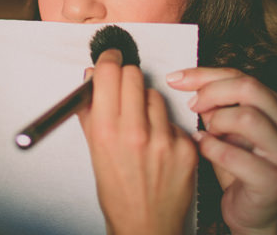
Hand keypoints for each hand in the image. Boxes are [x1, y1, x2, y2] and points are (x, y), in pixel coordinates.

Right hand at [78, 50, 197, 234]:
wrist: (145, 226)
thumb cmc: (117, 192)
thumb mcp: (95, 151)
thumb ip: (91, 111)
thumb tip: (91, 78)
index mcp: (106, 132)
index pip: (110, 73)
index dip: (109, 60)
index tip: (111, 58)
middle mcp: (135, 133)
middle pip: (135, 75)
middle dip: (127, 78)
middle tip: (124, 90)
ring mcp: (164, 140)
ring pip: (156, 95)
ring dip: (147, 104)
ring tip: (142, 128)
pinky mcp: (186, 148)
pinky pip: (174, 119)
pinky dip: (166, 127)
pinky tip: (159, 146)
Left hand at [167, 68, 276, 234]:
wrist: (253, 211)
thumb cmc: (238, 165)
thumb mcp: (226, 127)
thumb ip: (215, 103)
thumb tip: (184, 81)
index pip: (241, 76)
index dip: (205, 74)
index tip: (176, 79)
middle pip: (249, 88)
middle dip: (212, 92)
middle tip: (192, 106)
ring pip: (248, 117)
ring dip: (217, 121)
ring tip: (206, 131)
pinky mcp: (274, 180)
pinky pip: (235, 155)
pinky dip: (211, 148)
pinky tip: (203, 147)